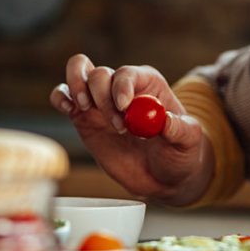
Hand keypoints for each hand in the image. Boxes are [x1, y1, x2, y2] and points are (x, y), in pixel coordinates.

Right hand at [48, 54, 211, 203]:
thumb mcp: (189, 141)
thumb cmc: (180, 152)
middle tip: (119, 126)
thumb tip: (166, 121)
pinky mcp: (83, 117)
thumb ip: (180, 129)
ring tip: (87, 110)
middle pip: (100, 74)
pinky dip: (60, 97)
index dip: (122, 86)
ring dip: (78, 89)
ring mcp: (100, 100)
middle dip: (103, 96)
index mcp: (148, 84)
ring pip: (79, 74)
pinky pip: (63, 96)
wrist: (162, 176)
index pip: (128, 74)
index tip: (124, 106)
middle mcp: (122, 87)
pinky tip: (67, 108)